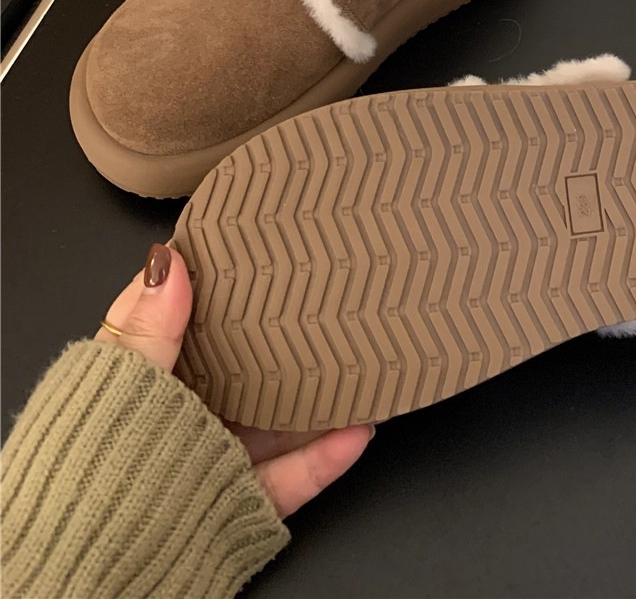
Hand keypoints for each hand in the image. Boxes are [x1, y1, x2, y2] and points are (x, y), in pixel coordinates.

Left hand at [95, 243, 372, 517]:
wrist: (91, 569)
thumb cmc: (86, 476)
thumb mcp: (117, 385)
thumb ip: (148, 326)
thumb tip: (169, 259)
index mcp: (142, 383)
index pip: (185, 324)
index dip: (218, 292)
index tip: (258, 262)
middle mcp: (180, 421)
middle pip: (243, 374)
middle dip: (283, 347)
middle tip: (326, 311)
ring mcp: (212, 463)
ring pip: (275, 425)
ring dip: (317, 401)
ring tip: (357, 367)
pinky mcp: (238, 504)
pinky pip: (290, 478)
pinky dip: (324, 458)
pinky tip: (353, 431)